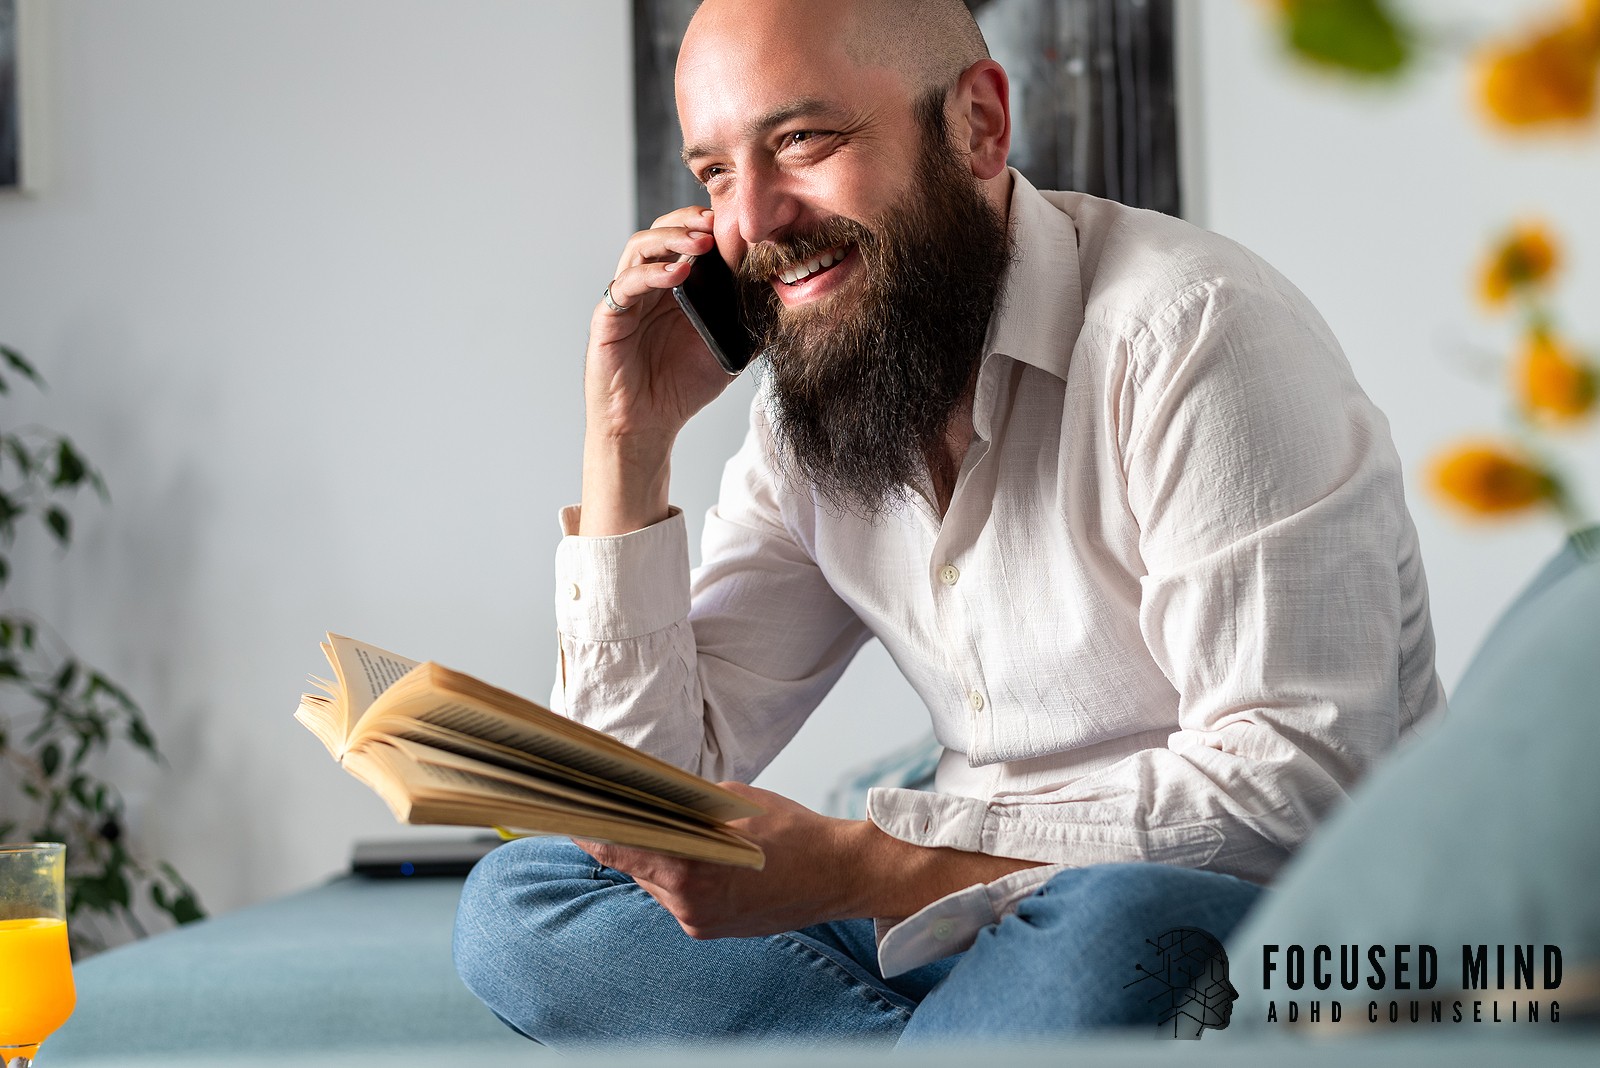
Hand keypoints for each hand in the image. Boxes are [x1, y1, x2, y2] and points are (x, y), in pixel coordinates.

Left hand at [576, 783, 857, 938]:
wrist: (840, 874)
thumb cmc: (794, 831)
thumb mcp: (734, 801)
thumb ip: (685, 802)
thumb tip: (649, 795)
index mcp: (690, 870)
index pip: (620, 850)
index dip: (590, 830)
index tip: (570, 814)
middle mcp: (688, 905)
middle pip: (636, 866)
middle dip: (629, 837)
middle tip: (613, 808)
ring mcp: (699, 924)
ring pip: (656, 884)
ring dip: (657, 858)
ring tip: (665, 830)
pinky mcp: (711, 931)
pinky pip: (677, 899)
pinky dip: (678, 876)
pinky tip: (695, 855)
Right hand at [586, 206, 739, 444]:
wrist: (648, 426)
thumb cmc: (681, 389)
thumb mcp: (727, 351)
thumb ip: (750, 325)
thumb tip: (785, 303)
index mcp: (674, 288)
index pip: (684, 240)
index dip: (704, 225)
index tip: (733, 222)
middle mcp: (648, 287)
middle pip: (659, 233)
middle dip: (686, 221)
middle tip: (714, 223)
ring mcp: (626, 299)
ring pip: (639, 249)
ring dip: (670, 239)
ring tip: (700, 242)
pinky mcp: (608, 318)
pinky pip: (625, 285)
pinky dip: (652, 273)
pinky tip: (679, 273)